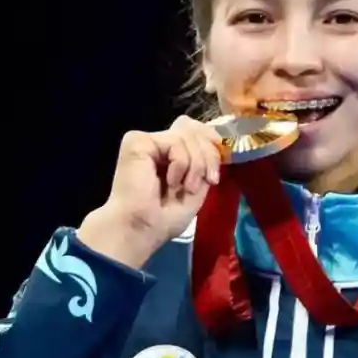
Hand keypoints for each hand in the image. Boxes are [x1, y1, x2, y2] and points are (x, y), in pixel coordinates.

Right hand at [76, 116, 221, 267]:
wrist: (142, 228)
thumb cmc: (165, 217)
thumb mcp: (197, 185)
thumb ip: (204, 160)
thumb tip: (214, 139)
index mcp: (169, 154)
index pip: (194, 130)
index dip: (211, 141)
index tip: (220, 164)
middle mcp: (157, 144)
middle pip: (194, 128)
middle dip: (209, 155)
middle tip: (209, 181)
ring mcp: (147, 141)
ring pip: (188, 135)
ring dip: (197, 165)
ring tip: (187, 188)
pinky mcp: (138, 141)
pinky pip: (175, 142)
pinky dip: (182, 163)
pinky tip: (171, 181)